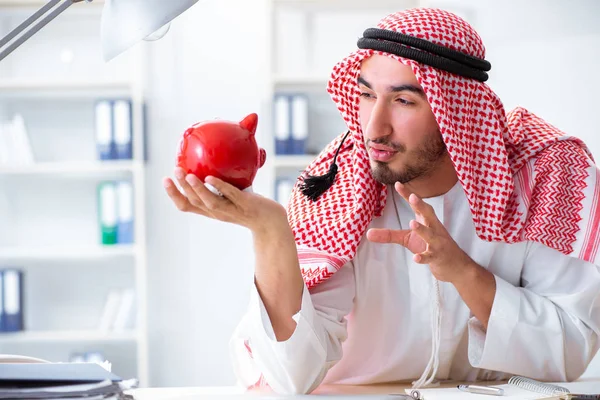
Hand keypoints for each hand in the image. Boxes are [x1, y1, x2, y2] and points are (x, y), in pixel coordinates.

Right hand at [163, 167, 288, 234]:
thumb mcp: (232, 193)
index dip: (174, 195)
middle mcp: (218, 213)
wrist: (272, 222)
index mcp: (211, 210)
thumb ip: (222, 178)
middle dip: (181, 189)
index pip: (187, 206)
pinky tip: (210, 178)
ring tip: (188, 175)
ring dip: (197, 189)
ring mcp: (231, 211)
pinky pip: (231, 196)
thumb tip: (216, 150)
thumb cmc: (251, 205)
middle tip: (174, 172)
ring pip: (210, 202)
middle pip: (194, 203)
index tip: (165, 180)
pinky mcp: (246, 207)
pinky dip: (220, 188)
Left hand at [366, 182, 475, 282]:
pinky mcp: (437, 257)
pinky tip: (416, 258)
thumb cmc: (430, 246)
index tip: (398, 184)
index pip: (417, 206)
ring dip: (422, 229)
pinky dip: (423, 257)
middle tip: (413, 197)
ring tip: (412, 223)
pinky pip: (430, 256)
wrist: (455, 265)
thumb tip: (367, 233)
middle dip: (421, 205)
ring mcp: (437, 243)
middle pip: (428, 214)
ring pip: (430, 235)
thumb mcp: (407, 239)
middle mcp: (434, 229)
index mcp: (427, 221)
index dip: (408, 195)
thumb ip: (389, 235)